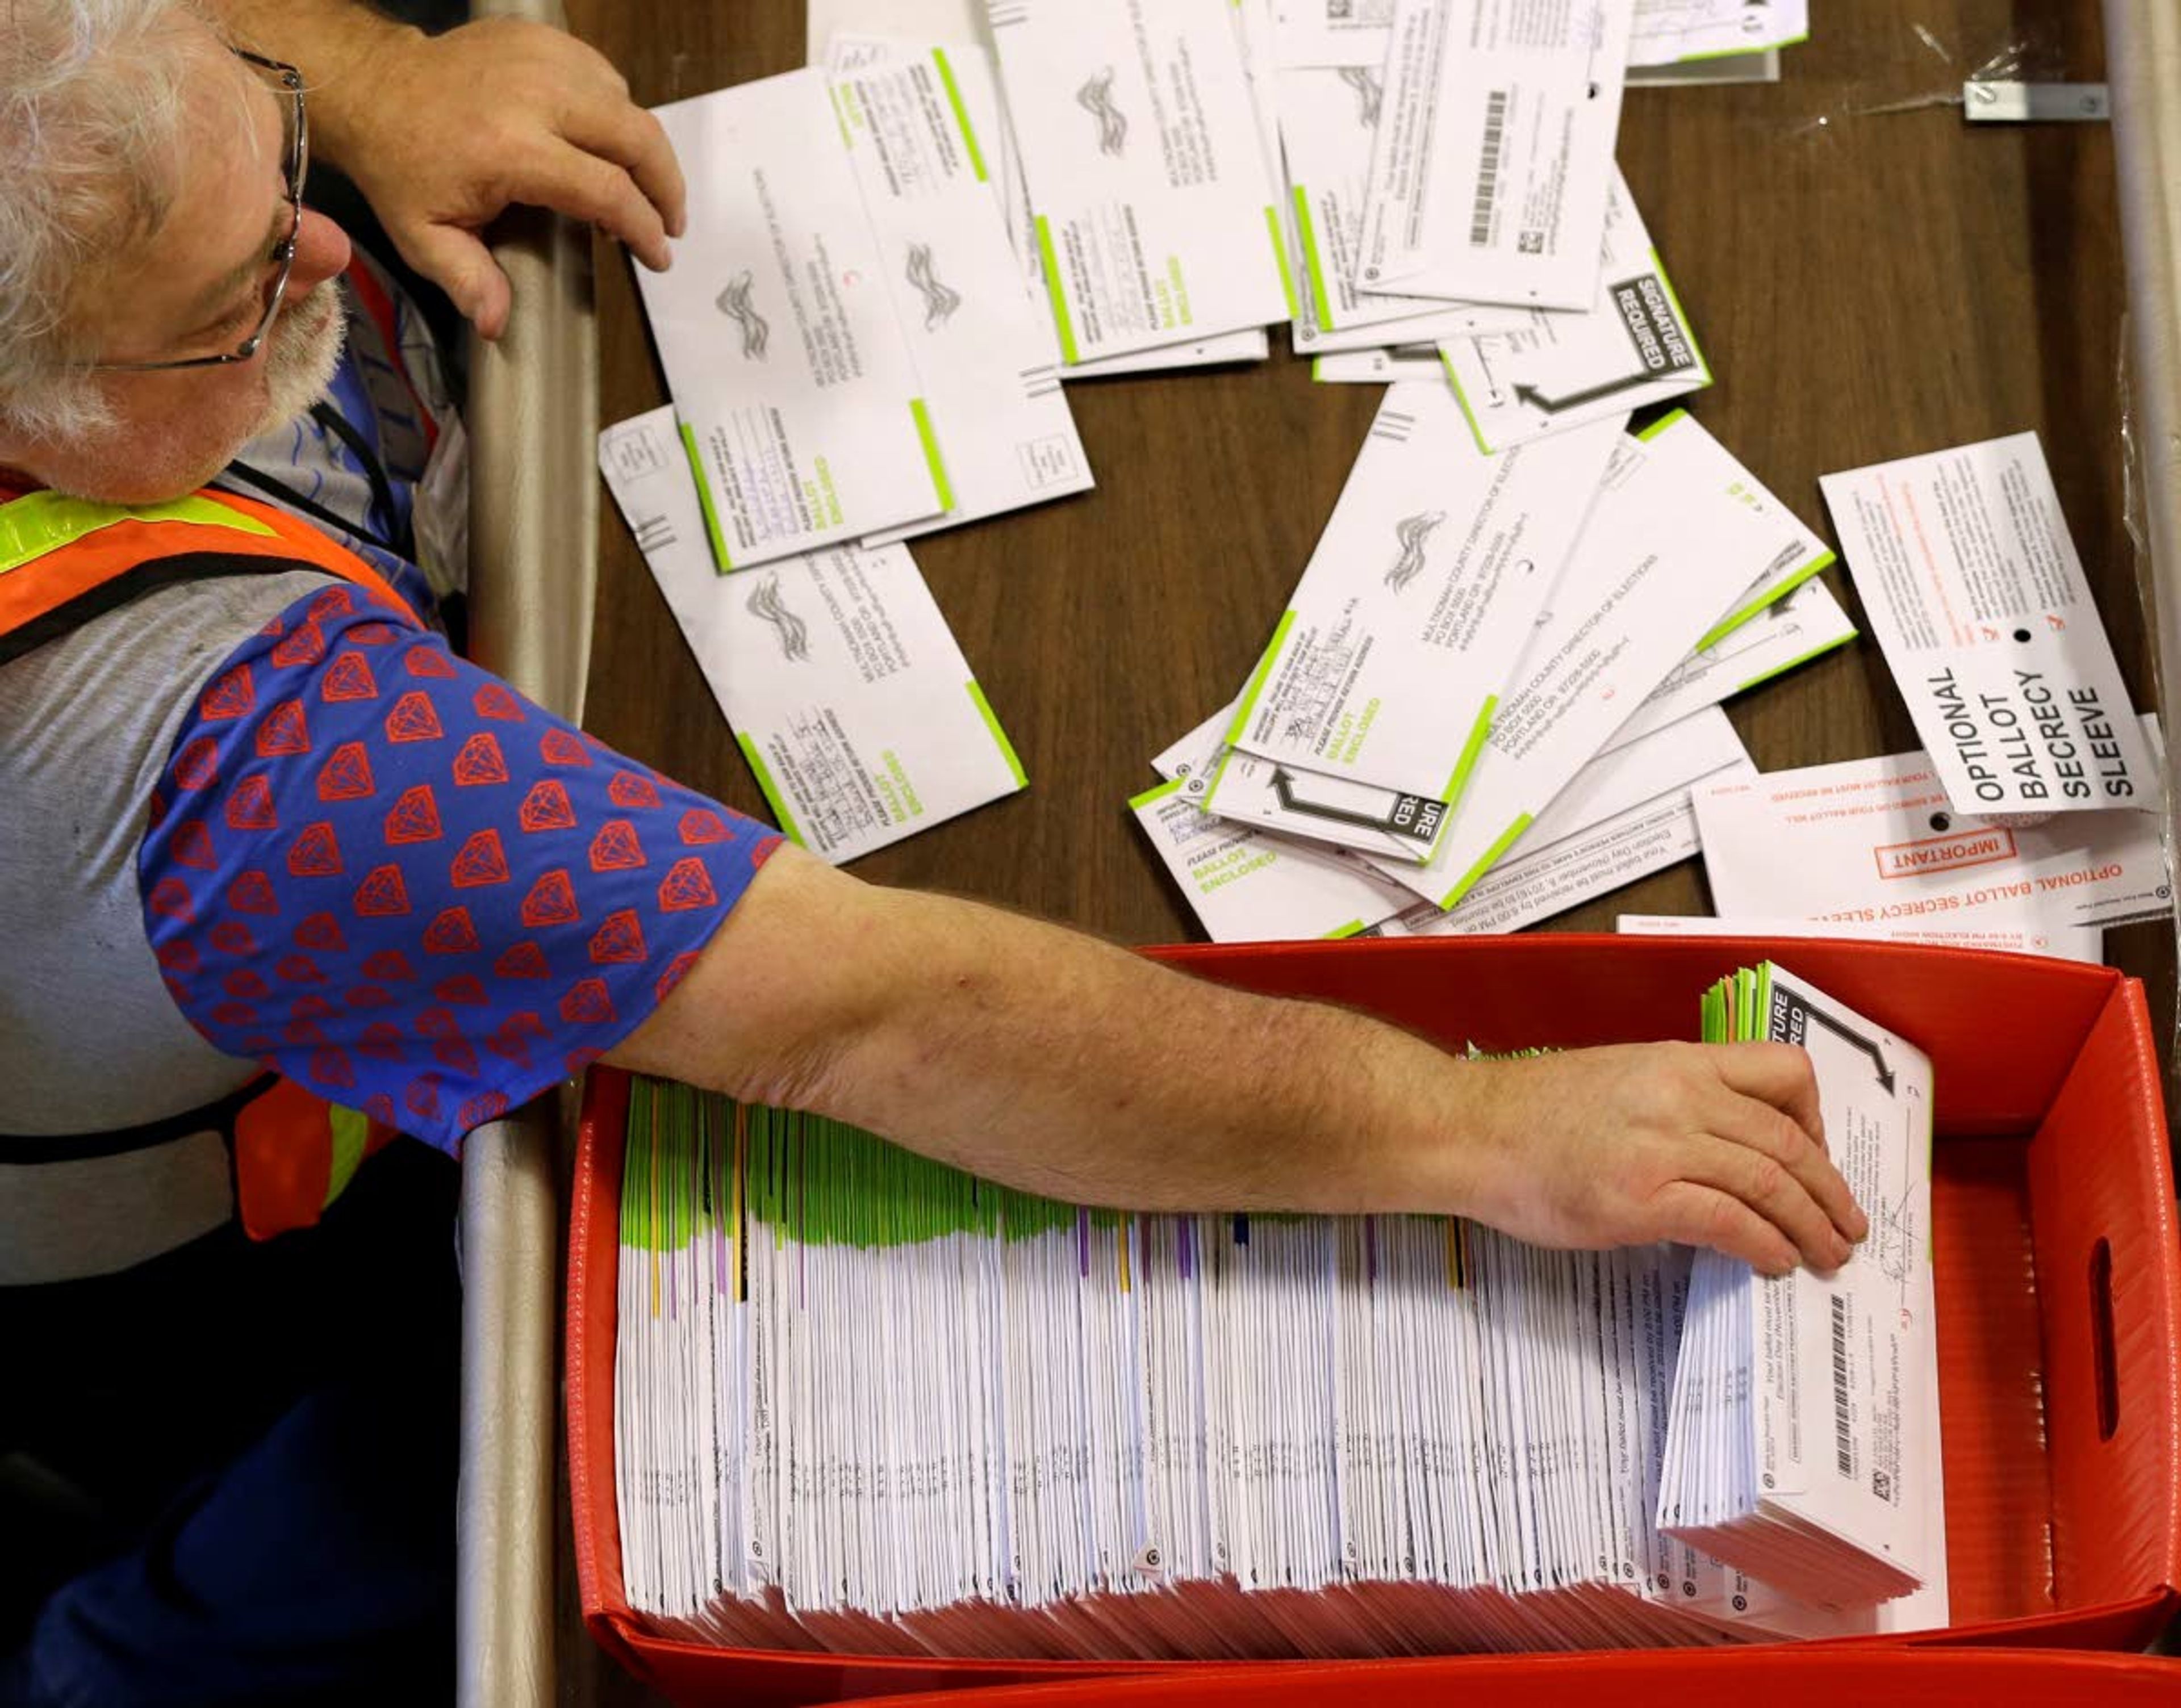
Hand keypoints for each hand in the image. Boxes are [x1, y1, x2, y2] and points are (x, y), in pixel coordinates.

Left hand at [315, 18, 685, 338]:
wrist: (373, 88)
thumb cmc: (401, 163)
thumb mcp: (422, 236)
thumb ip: (467, 280)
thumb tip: (497, 324)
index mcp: (510, 149)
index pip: (607, 190)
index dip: (643, 228)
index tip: (656, 256)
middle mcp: (535, 97)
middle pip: (637, 137)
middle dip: (667, 186)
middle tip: (669, 223)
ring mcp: (541, 59)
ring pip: (628, 103)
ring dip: (644, 150)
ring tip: (640, 189)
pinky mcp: (541, 40)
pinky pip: (604, 76)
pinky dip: (617, 112)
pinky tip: (607, 143)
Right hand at [1455, 1041, 1866, 1274]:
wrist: (1470, 1130)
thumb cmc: (1531, 1112)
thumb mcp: (1618, 1079)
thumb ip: (1676, 1104)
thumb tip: (1725, 1153)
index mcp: (1678, 1061)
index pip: (1782, 1072)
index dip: (1818, 1120)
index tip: (1818, 1157)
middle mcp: (1680, 1096)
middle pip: (1788, 1141)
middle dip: (1831, 1192)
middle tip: (1849, 1226)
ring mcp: (1662, 1146)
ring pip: (1771, 1183)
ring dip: (1811, 1226)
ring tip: (1827, 1256)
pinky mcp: (1642, 1197)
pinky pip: (1730, 1221)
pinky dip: (1764, 1244)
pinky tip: (1774, 1262)